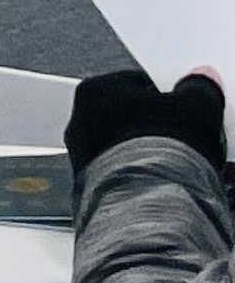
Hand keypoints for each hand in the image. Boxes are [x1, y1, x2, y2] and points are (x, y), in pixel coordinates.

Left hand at [69, 67, 227, 175]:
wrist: (147, 203)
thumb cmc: (162, 149)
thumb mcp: (196, 106)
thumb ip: (200, 88)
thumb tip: (202, 79)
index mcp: (94, 91)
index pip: (137, 84)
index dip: (171, 96)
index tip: (191, 107)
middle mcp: (80, 124)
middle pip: (134, 119)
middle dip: (166, 130)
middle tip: (195, 140)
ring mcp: (84, 159)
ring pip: (134, 151)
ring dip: (161, 156)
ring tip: (193, 166)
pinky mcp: (95, 190)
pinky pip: (131, 177)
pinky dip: (153, 179)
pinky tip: (178, 185)